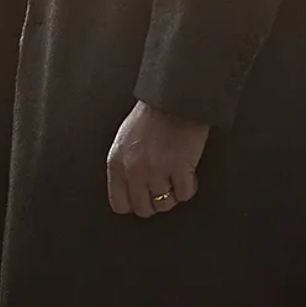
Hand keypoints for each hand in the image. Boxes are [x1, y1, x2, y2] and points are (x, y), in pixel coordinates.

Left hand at [106, 100, 209, 217]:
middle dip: (155, 202)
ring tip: (177, 180)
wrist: (175, 98)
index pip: (120, 204)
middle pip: (143, 208)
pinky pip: (185, 194)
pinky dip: (188, 188)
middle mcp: (134, 170)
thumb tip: (131, 187)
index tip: (145, 198)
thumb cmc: (152, 114)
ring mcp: (158, 170)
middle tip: (164, 190)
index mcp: (116, 163)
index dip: (135, 203)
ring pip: (165, 204)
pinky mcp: (181, 167)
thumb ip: (124, 166)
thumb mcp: (125, 141)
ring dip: (173, 194)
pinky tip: (188, 175)